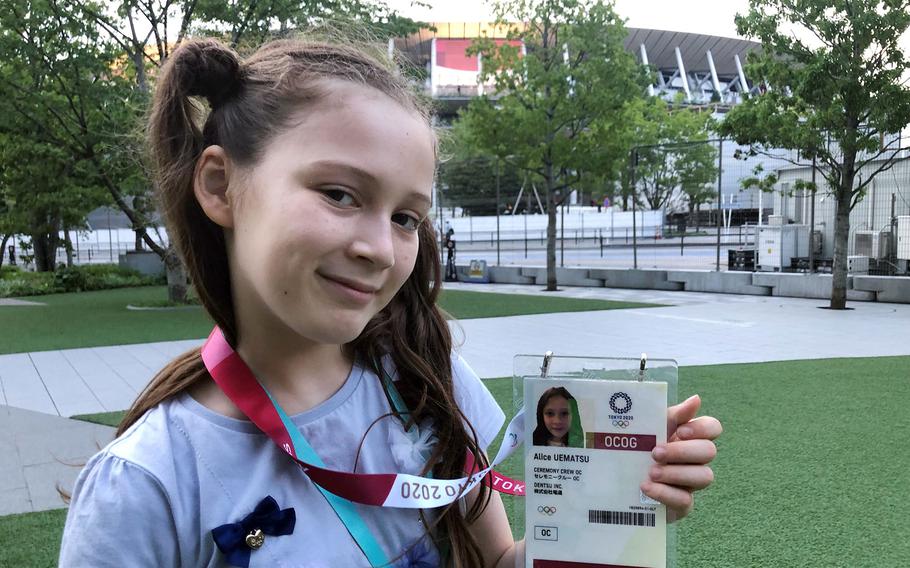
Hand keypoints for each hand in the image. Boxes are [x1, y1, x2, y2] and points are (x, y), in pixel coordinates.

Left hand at [640, 394, 720, 521]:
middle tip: (655, 452)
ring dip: (676, 473)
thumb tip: (696, 399)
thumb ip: (673, 415)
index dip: (702, 429)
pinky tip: (646, 487)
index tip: (680, 431)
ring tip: (651, 472)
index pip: (713, 427)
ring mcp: (691, 483)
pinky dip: (665, 493)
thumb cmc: (639, 448)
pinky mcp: (682, 504)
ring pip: (704, 477)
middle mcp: (696, 459)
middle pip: (709, 452)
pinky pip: (685, 501)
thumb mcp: (651, 428)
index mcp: (690, 437)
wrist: (619, 480)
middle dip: (682, 451)